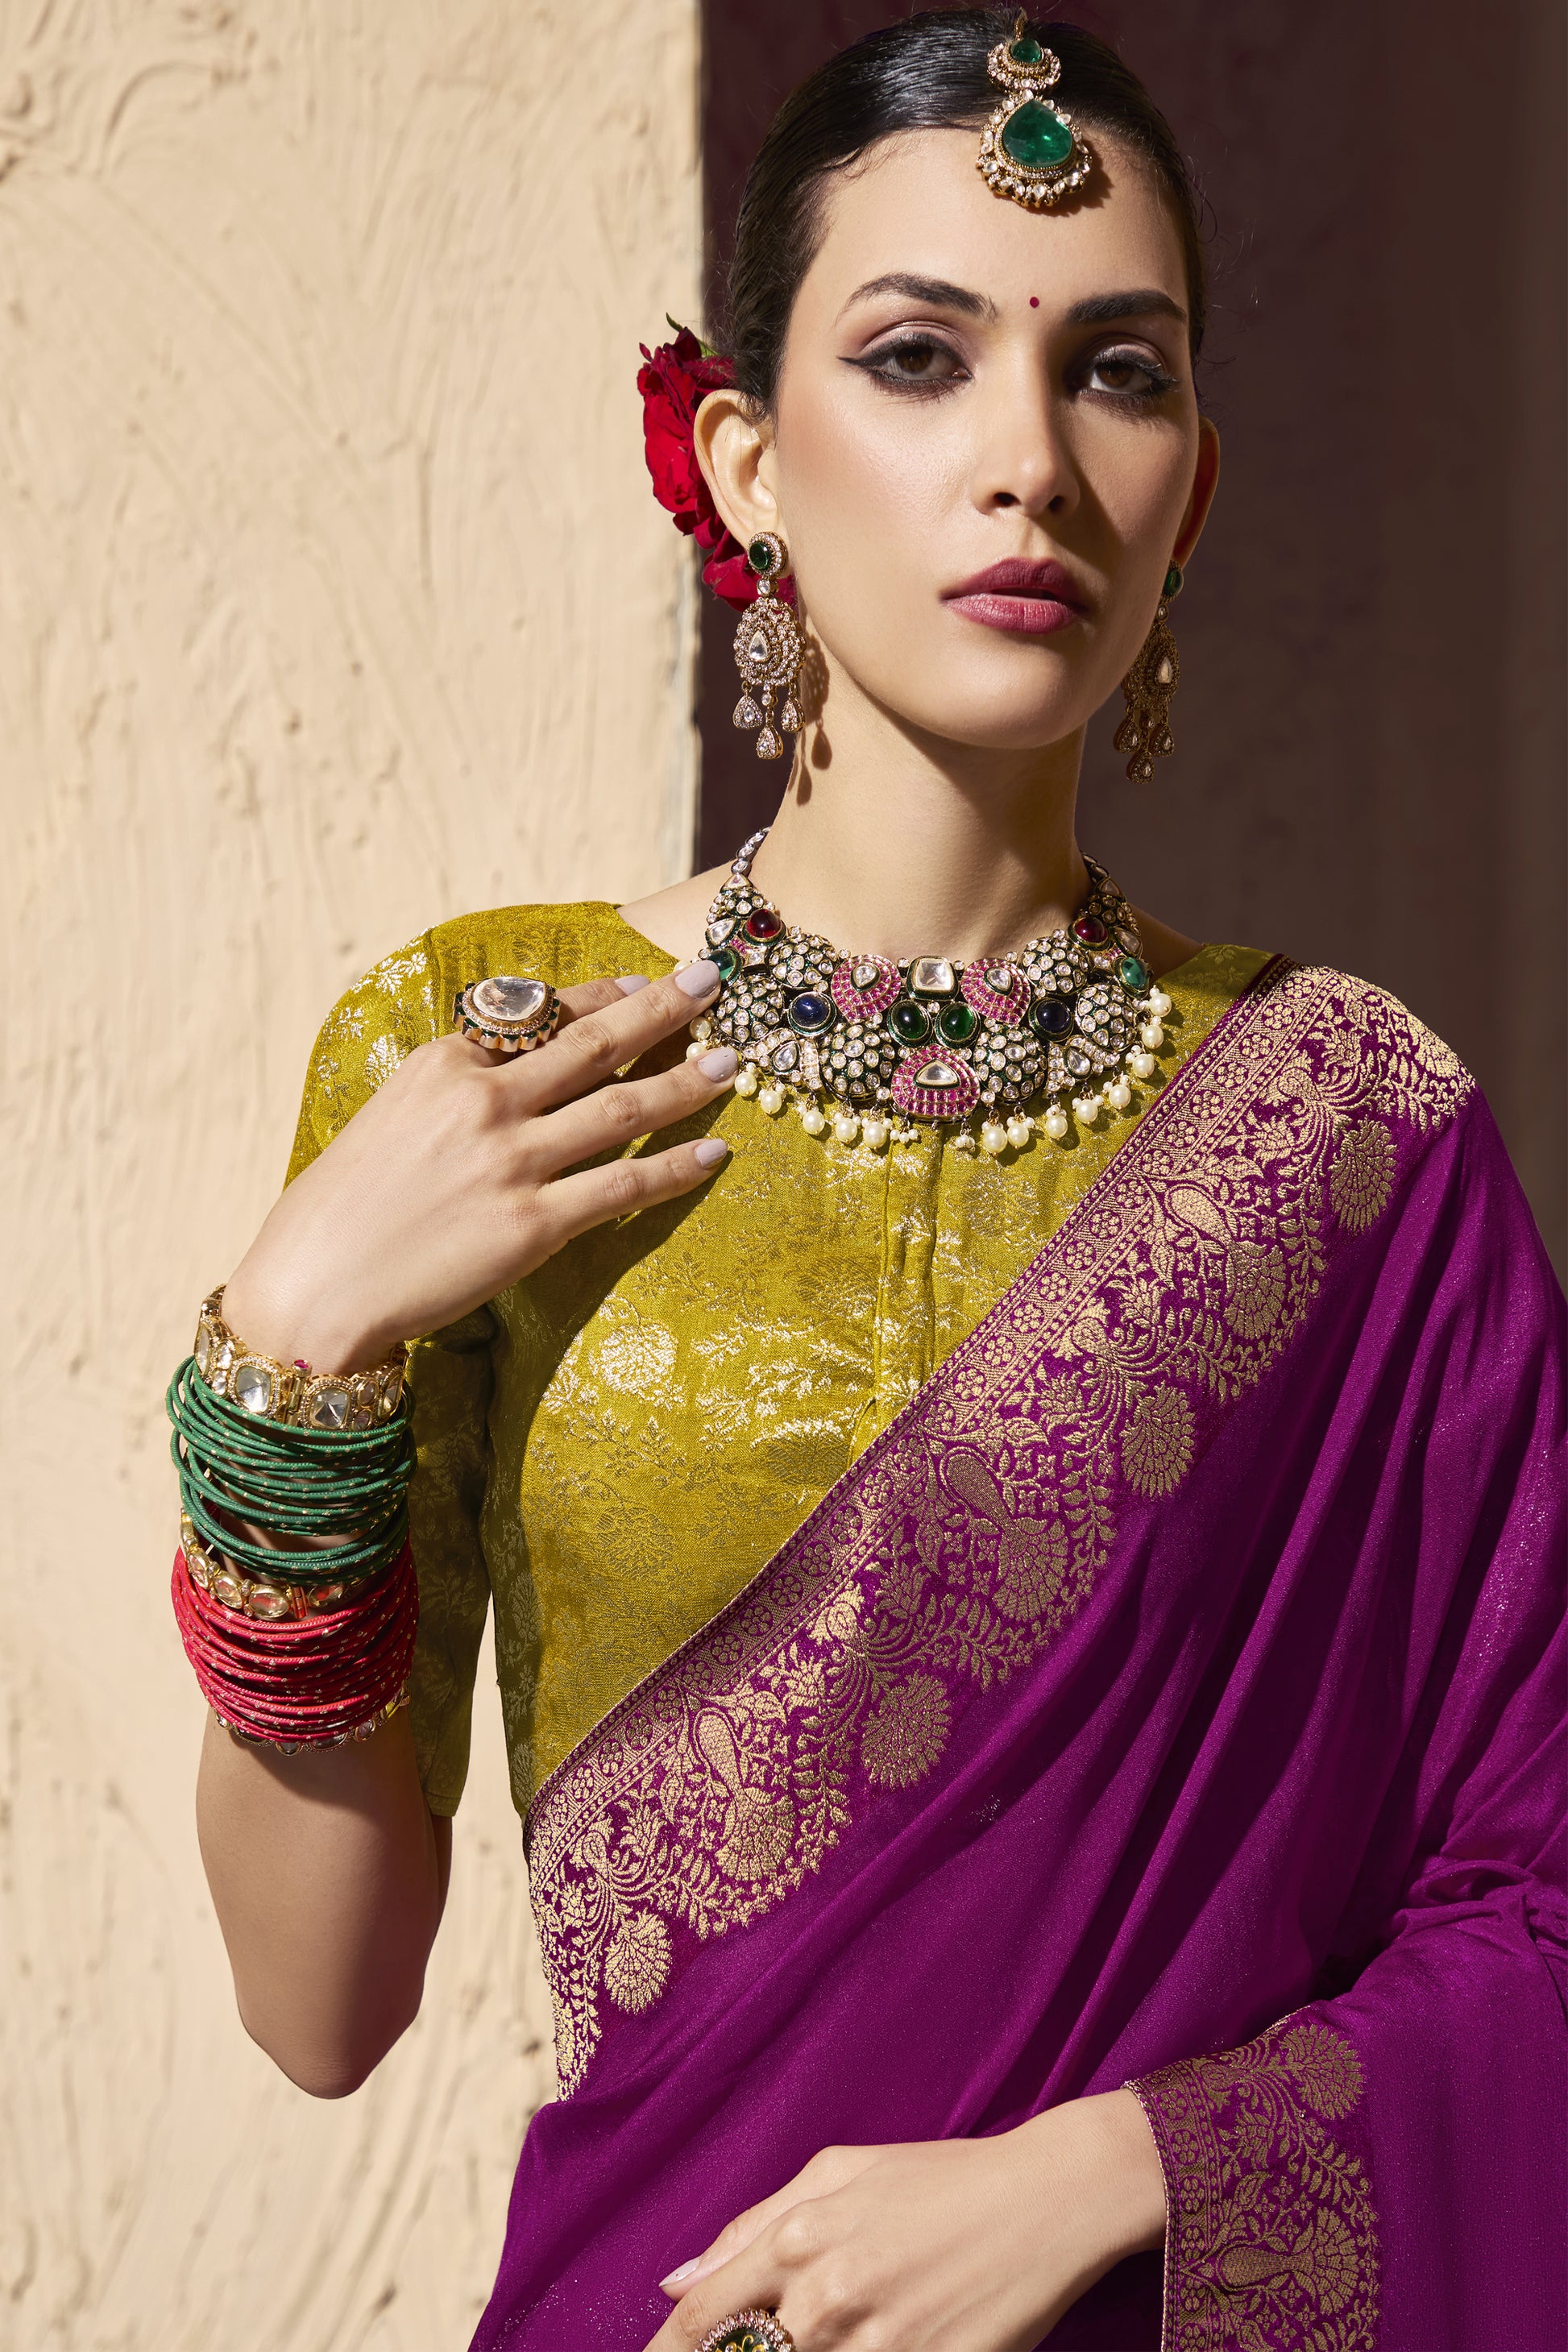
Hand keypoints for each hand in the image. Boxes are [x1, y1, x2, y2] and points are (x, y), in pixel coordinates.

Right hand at [222, 964, 732, 1369]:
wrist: (312, 1289)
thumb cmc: (342, 1209)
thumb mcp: (391, 1117)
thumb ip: (454, 1089)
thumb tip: (514, 1068)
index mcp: (443, 1064)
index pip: (540, 1016)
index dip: (602, 996)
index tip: (643, 982)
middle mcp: (483, 1102)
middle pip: (594, 1044)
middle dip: (662, 1007)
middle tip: (711, 980)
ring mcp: (511, 1163)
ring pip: (622, 1108)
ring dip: (685, 1080)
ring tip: (732, 1063)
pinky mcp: (531, 1226)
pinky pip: (623, 1188)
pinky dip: (676, 1167)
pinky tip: (714, 1151)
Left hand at [646, 2090, 1164, 2351]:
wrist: (1045, 2200)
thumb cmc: (940, 2180)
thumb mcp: (839, 2173)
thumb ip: (751, 2225)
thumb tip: (677, 2280)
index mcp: (797, 2238)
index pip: (700, 2320)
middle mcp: (824, 2297)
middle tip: (749, 2350)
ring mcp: (874, 2344)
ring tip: (831, 2336)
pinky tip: (868, 2345)